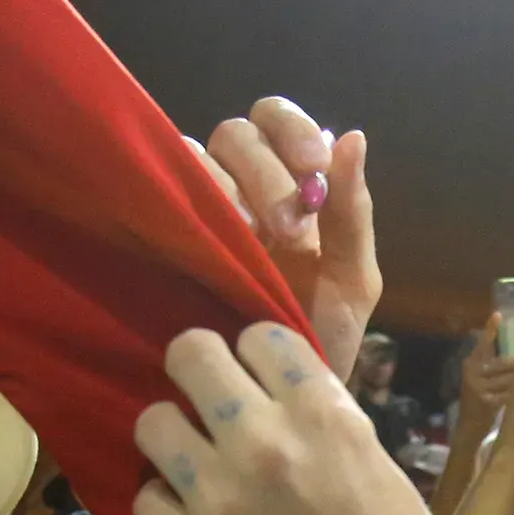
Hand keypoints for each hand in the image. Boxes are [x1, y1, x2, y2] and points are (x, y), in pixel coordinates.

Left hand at [134, 325, 513, 514]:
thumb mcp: (381, 476)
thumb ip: (327, 430)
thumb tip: (282, 400)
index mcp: (327, 415)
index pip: (259, 333)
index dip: (254, 358)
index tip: (257, 384)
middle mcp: (267, 442)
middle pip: (190, 353)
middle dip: (197, 376)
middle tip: (208, 409)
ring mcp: (221, 497)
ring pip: (153, 422)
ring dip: (172, 442)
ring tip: (193, 471)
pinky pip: (145, 500)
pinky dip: (165, 510)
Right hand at [191, 98, 379, 381]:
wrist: (285, 396)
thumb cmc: (322, 333)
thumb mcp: (352, 278)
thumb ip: (353, 212)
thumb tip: (351, 136)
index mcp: (288, 181)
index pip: (275, 118)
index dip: (292, 131)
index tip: (313, 168)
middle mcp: (240, 185)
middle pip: (236, 135)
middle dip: (266, 171)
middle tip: (290, 227)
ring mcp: (198, 210)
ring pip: (195, 158)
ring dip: (227, 188)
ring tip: (252, 239)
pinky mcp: (166, 239)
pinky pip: (160, 197)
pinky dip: (182, 204)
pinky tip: (210, 244)